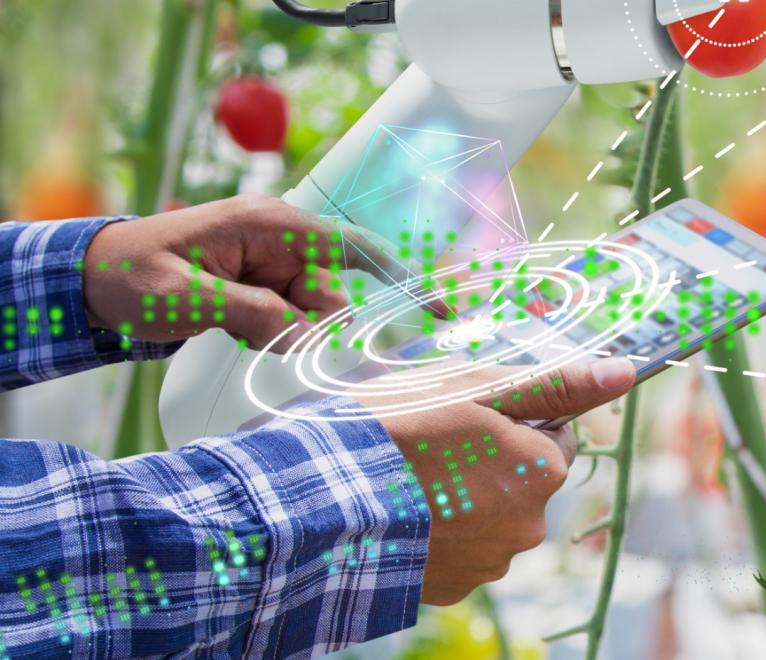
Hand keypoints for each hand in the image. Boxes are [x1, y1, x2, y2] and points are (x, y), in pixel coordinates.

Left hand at [83, 194, 419, 350]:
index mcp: (270, 225)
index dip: (400, 276)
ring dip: (282, 335)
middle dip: (306, 326)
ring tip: (227, 327)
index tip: (437, 308)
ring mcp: (274, 267)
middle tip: (250, 333)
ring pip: (313, 317)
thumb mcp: (182, 297)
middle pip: (332, 297)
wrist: (91, 281)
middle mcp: (282, 242)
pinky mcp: (264, 290)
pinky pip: (292, 324)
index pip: (353, 248)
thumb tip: (302, 337)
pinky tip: (230, 329)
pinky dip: (271, 337)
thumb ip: (248, 313)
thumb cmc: (130, 274)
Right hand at [352, 357, 636, 604]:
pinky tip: (401, 513)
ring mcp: (489, 563)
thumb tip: (624, 371)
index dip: (510, 420)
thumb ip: (554, 384)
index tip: (466, 417)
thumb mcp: (475, 387)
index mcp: (543, 471)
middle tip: (429, 445)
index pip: (552, 436)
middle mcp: (529, 527)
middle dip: (488, 462)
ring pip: (489, 516)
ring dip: (461, 498)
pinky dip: (436, 532)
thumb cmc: (396, 430)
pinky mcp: (449, 589)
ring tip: (407, 480)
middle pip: (522, 479)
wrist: (318, 502)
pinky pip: (456, 551)